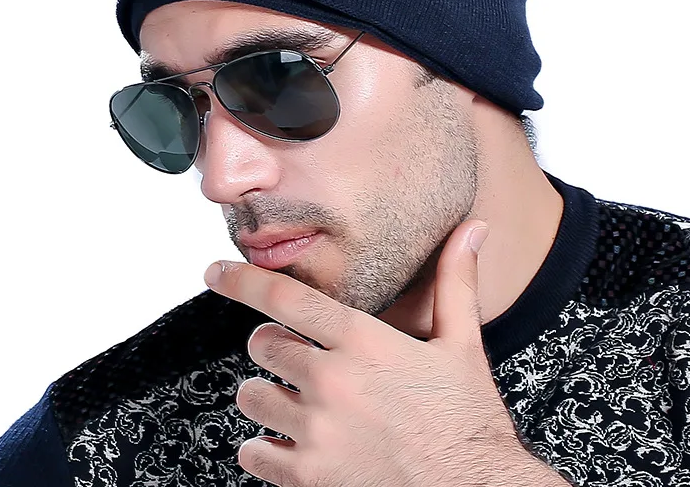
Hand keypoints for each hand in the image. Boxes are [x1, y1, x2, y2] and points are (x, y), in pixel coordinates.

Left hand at [204, 220, 563, 486]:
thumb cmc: (467, 418)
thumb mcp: (462, 343)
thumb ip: (457, 281)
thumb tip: (473, 229)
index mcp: (363, 341)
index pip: (286, 297)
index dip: (243, 280)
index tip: (216, 272)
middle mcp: (331, 380)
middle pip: (263, 345)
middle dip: (272, 345)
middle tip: (295, 355)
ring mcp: (316, 431)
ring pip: (253, 396)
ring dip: (266, 394)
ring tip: (294, 400)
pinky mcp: (308, 478)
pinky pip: (254, 453)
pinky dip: (263, 447)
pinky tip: (289, 443)